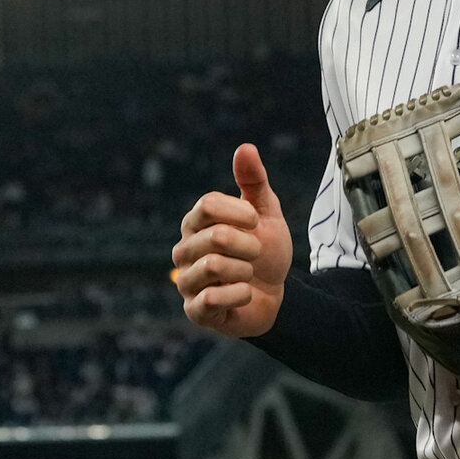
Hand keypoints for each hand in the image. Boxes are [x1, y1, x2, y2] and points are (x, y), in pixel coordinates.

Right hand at [172, 144, 292, 336]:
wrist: (276, 295)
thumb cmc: (266, 251)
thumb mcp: (266, 214)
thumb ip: (254, 182)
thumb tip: (245, 147)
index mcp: (196, 222)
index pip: (207, 205)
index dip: (240, 212)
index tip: (256, 221)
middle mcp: (184, 250)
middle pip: (215, 236)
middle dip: (249, 245)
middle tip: (256, 253)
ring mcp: (186, 281)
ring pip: (214, 267)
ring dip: (246, 270)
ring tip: (248, 274)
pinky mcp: (194, 311)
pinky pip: (214, 299)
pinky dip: (241, 294)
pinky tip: (245, 293)